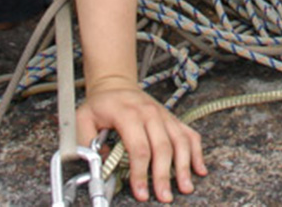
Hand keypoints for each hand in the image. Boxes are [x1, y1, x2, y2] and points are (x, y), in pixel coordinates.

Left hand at [76, 78, 206, 202]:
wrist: (116, 85)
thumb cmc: (102, 105)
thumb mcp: (82, 118)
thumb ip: (85, 141)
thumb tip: (100, 162)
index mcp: (128, 113)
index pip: (138, 147)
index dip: (140, 172)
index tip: (141, 192)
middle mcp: (150, 113)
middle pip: (162, 147)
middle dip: (164, 175)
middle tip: (164, 196)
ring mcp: (164, 115)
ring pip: (180, 141)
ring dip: (184, 166)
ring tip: (185, 187)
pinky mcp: (172, 119)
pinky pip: (190, 134)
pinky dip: (197, 152)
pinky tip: (199, 169)